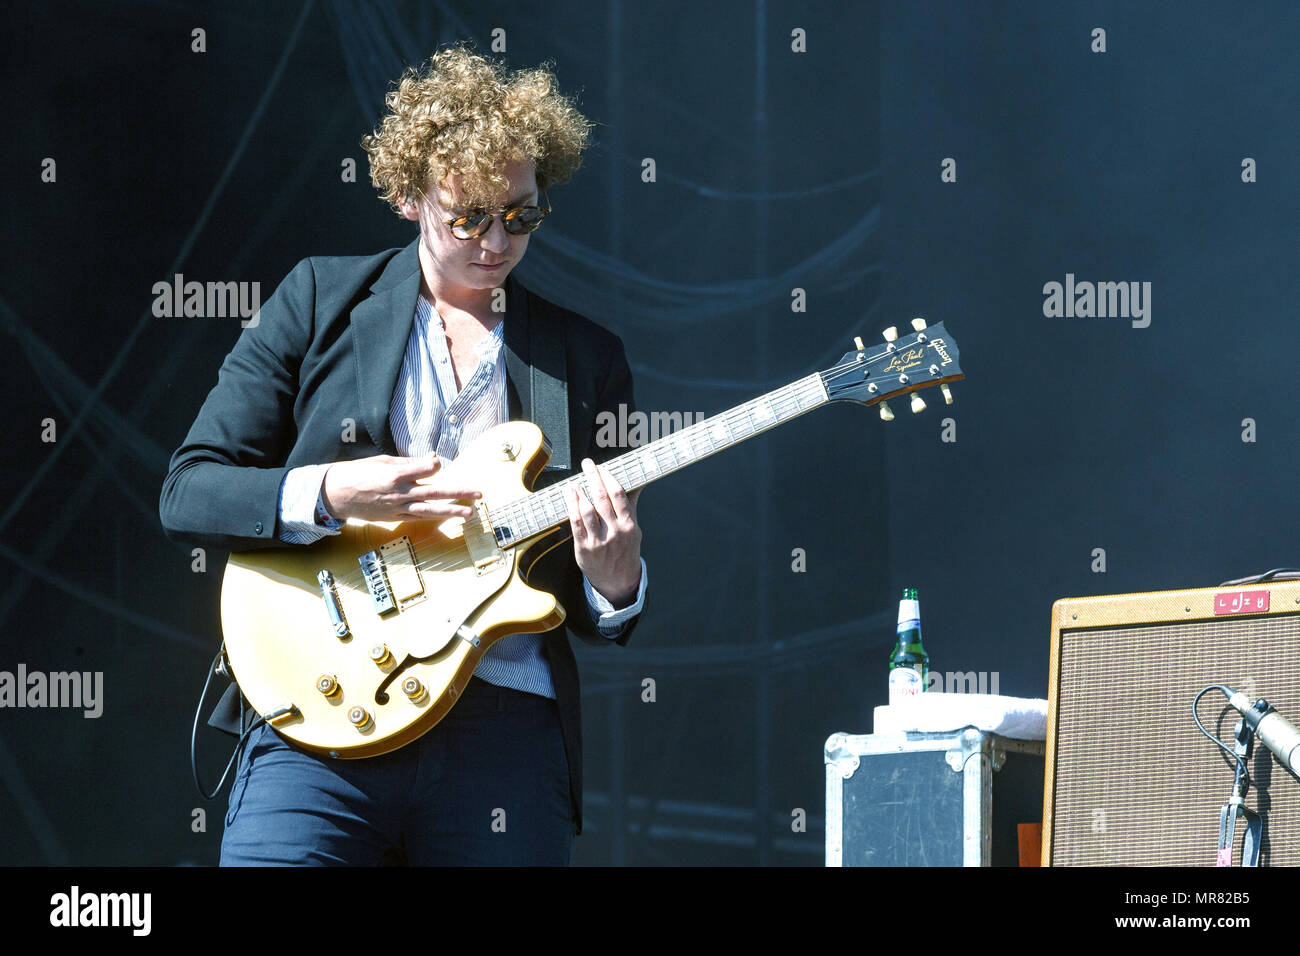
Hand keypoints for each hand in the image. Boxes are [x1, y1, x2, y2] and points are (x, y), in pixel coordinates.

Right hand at [321, 453, 479, 521]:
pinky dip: (434, 517)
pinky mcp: (394, 518)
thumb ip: (409, 462)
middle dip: (458, 493)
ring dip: (452, 511)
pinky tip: (448, 516)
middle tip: (478, 494)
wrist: (334, 495)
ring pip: (430, 510)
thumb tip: (432, 459)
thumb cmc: (357, 473)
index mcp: (395, 474)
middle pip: (435, 493)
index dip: (435, 464)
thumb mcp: (382, 461)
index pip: (427, 468)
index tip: (435, 463)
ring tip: (470, 513)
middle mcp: (399, 493)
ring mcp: (397, 508)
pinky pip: (418, 517)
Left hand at [567, 458, 642, 606]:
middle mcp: (614, 532)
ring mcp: (599, 541)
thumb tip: (637, 482)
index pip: (618, 495)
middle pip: (601, 498)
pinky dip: (572, 507)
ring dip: (579, 492)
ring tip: (575, 481)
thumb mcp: (634, 529)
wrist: (618, 581)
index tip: (602, 467)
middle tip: (587, 464)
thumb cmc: (625, 551)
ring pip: (587, 510)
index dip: (608, 478)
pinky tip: (570, 496)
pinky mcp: (584, 548)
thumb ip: (630, 505)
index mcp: (629, 525)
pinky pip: (576, 524)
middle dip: (593, 477)